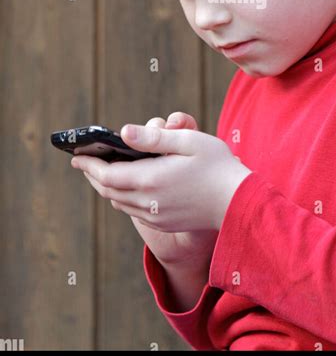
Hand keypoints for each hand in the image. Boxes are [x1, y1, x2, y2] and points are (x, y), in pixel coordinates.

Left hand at [70, 111, 251, 237]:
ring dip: (108, 187)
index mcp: (150, 179)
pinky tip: (130, 187)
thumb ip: (154, 138)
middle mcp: (148, 202)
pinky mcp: (165, 223)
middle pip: (108, 190)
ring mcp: (156, 216)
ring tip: (104, 172)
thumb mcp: (188, 141)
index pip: (107, 174)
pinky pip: (135, 211)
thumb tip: (123, 132)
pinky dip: (124, 197)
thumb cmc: (218, 166)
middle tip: (85, 163)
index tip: (77, 156)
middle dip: (93, 175)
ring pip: (120, 202)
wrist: (240, 203)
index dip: (89, 164)